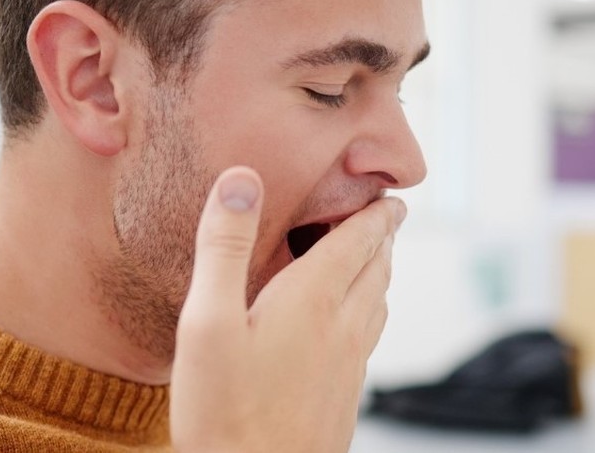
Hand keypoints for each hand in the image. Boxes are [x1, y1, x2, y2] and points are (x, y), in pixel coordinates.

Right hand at [170, 166, 404, 452]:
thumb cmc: (224, 413)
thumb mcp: (207, 321)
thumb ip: (224, 248)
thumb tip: (240, 180)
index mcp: (313, 301)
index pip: (357, 240)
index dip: (375, 212)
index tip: (387, 193)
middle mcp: (342, 330)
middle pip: (376, 269)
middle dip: (381, 237)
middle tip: (382, 216)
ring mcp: (348, 368)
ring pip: (377, 305)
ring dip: (379, 274)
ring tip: (370, 260)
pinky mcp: (343, 399)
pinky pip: (366, 340)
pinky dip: (367, 312)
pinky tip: (346, 326)